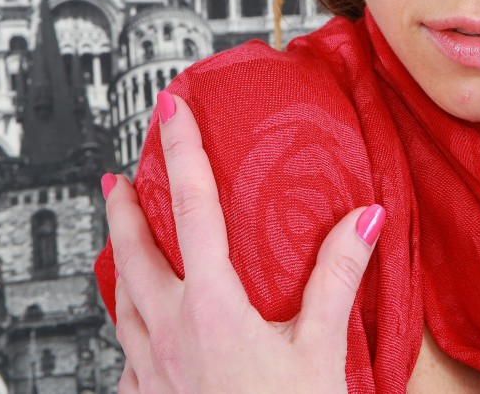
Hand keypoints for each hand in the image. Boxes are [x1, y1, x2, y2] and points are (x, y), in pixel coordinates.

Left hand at [104, 92, 385, 393]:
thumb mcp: (321, 350)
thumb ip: (337, 277)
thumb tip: (362, 218)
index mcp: (213, 306)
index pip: (191, 208)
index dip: (181, 152)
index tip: (171, 111)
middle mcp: (171, 331)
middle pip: (133, 250)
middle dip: (123, 206)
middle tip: (119, 174)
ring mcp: (155, 368)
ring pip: (121, 298)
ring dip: (117, 259)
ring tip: (118, 239)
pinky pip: (127, 348)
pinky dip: (128, 321)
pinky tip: (138, 327)